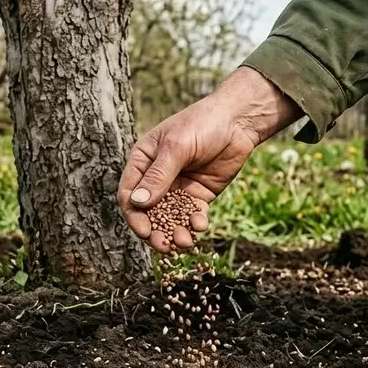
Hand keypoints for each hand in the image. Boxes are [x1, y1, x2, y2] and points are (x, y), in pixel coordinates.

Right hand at [118, 66, 302, 251]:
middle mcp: (157, 177)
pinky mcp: (199, 195)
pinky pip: (192, 215)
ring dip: (175, 231)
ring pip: (170, 217)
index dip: (134, 215)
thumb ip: (158, 176)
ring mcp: (178, 187)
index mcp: (143, 161)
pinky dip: (194, 223)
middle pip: (148, 211)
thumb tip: (137, 203)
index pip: (129, 193)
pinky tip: (201, 225)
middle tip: (164, 247)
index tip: (144, 231)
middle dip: (155, 230)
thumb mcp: (176, 147)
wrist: (238, 121)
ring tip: (185, 242)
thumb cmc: (201, 124)